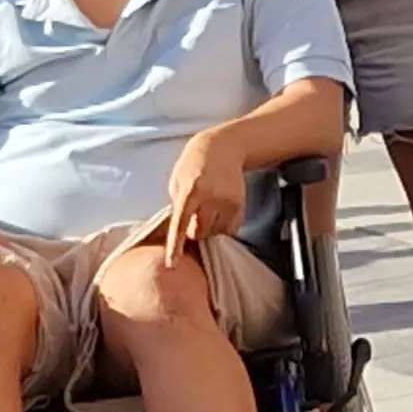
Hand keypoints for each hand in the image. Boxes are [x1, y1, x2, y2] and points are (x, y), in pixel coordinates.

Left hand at [162, 128, 245, 253]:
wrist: (222, 148)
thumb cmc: (193, 165)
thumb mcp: (177, 180)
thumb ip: (177, 205)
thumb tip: (178, 231)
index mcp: (189, 191)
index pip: (179, 225)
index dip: (175, 246)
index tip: (171, 264)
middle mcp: (210, 197)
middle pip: (199, 233)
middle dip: (194, 231)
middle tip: (194, 217)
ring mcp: (227, 202)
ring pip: (216, 233)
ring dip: (209, 228)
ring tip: (208, 210)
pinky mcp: (240, 205)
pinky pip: (230, 229)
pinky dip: (223, 226)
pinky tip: (219, 211)